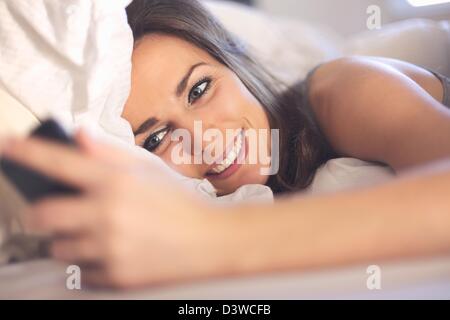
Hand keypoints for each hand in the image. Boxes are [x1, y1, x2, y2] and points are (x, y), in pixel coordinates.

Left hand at [1, 131, 222, 287]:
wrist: (210, 242)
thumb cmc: (180, 203)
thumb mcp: (149, 170)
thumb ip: (109, 153)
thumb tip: (78, 136)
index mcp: (116, 182)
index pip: (58, 162)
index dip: (26, 151)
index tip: (7, 146)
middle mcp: (107, 214)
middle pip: (42, 216)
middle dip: (44, 213)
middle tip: (61, 211)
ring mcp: (109, 248)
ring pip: (58, 248)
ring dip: (69, 240)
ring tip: (97, 234)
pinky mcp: (114, 276)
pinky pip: (82, 272)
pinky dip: (91, 262)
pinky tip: (115, 252)